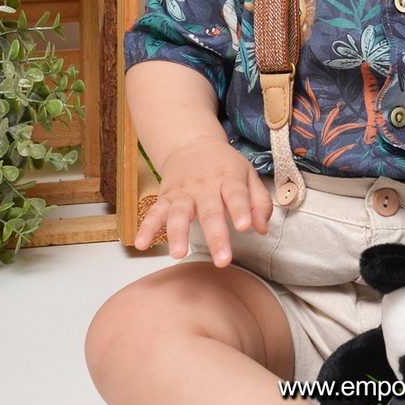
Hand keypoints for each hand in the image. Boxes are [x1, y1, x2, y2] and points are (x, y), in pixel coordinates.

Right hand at [133, 133, 271, 260]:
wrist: (192, 144)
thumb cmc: (225, 165)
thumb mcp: (248, 175)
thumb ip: (259, 202)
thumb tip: (263, 229)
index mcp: (229, 178)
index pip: (236, 193)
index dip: (241, 209)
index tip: (244, 227)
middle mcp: (205, 186)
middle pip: (210, 211)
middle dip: (216, 236)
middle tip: (222, 260)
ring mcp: (183, 192)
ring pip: (179, 213)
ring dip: (177, 234)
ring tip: (178, 253)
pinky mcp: (165, 197)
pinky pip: (154, 213)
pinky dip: (147, 228)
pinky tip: (142, 243)